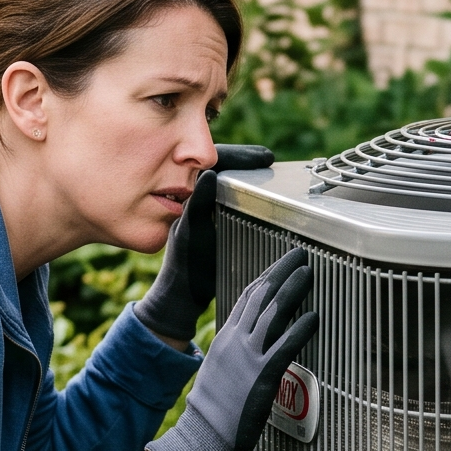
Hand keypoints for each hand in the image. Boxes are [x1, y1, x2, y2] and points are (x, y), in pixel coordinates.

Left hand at [135, 144, 274, 342]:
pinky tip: (257, 194)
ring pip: (223, 182)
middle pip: (219, 168)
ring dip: (243, 173)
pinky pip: (226, 199)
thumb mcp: (192, 232)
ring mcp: (201, 212)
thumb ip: (199, 202)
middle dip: (243, 160)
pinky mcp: (209, 224)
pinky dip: (243, 191)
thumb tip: (210, 172)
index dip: (237, 155)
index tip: (264, 157)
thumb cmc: (185, 266)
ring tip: (264, 169)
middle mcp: (193, 199)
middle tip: (267, 159)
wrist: (183, 295)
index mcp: (187, 196)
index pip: (212, 162)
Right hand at [142, 248, 315, 450]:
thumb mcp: (220, 370)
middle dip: (282, 273)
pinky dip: (300, 329)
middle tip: (300, 256)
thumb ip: (236, 353)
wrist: (203, 436)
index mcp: (226, 338)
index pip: (248, 298)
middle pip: (261, 297)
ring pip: (273, 314)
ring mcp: (248, 357)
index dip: (268, 277)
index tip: (282, 265)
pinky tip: (314, 316)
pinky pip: (284, 346)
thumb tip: (249, 345)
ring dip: (293, 290)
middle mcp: (236, 341)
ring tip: (309, 273)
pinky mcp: (262, 376)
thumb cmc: (213, 410)